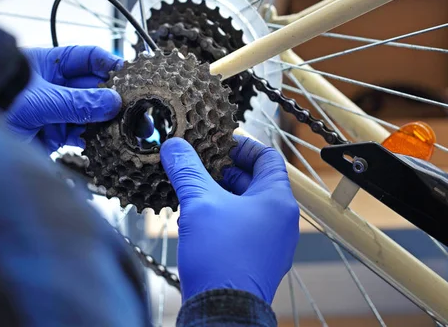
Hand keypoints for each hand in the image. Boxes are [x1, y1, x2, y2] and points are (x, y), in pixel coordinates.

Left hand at [6, 46, 123, 151]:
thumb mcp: (40, 101)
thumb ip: (78, 103)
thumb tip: (112, 103)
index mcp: (49, 63)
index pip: (87, 57)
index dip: (109, 64)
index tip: (129, 75)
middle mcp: (55, 85)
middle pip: (93, 87)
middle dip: (113, 97)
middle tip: (134, 107)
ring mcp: (55, 110)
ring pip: (90, 112)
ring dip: (105, 120)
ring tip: (124, 127)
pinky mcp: (54, 134)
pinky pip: (81, 133)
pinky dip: (93, 138)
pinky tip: (106, 141)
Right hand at [160, 136, 298, 303]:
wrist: (222, 310)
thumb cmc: (221, 258)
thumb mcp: (199, 204)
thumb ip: (187, 170)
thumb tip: (175, 146)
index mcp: (277, 200)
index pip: (266, 157)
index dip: (241, 145)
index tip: (217, 143)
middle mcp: (279, 219)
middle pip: (254, 180)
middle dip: (223, 170)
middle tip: (197, 164)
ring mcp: (269, 241)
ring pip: (245, 204)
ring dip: (219, 193)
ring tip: (191, 189)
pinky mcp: (255, 257)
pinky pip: (241, 225)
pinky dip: (221, 215)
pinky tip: (195, 217)